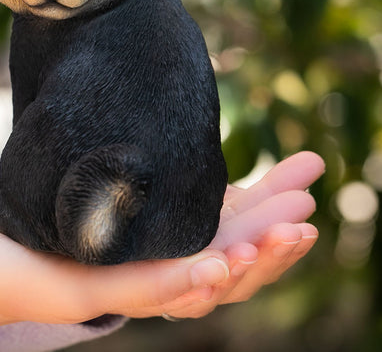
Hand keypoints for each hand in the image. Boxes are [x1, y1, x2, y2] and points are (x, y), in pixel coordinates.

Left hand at [0, 151, 323, 351]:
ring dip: (250, 260)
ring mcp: (128, 287)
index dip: (273, 204)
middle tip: (310, 209)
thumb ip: (137, 162)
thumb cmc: (44, 215)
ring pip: (205, 283)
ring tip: (286, 234)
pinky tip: (219, 259)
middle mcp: (155, 271)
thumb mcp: (104, 180)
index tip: (306, 170)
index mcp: (161, 244)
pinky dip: (190, 277)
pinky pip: (152, 287)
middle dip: (276, 234)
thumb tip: (164, 118)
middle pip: (234, 260)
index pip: (233, 226)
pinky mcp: (97, 294)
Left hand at [155, 150, 324, 318]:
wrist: (136, 238)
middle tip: (289, 231)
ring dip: (232, 271)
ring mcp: (183, 291)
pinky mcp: (150, 291)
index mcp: (239, 259)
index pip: (269, 258)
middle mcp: (215, 281)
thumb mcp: (234, 203)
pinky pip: (165, 295)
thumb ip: (274, 188)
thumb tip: (319, 160)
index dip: (289, 246)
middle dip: (270, 255)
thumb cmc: (193, 220)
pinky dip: (186, 288)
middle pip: (249, 277)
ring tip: (245, 251)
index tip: (307, 225)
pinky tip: (202, 278)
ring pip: (212, 290)